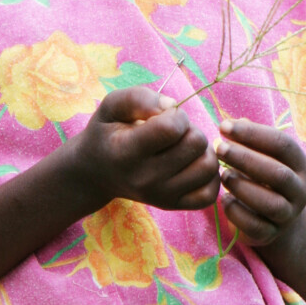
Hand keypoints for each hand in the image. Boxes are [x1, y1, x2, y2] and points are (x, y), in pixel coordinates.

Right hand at [69, 86, 220, 213]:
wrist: (96, 174)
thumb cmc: (108, 133)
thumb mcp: (112, 106)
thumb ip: (139, 98)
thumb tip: (172, 106)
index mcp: (126, 153)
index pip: (171, 128)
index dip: (175, 114)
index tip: (163, 117)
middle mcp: (145, 180)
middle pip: (196, 144)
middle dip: (189, 129)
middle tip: (172, 133)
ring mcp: (161, 197)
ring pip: (208, 167)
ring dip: (202, 150)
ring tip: (182, 147)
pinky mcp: (173, 206)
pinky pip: (209, 193)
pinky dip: (208, 176)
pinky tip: (191, 164)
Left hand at [213, 118, 305, 246]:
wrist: (275, 218)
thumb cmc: (263, 177)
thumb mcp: (262, 156)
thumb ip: (249, 140)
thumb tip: (230, 125)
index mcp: (299, 165)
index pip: (283, 144)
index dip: (253, 133)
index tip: (224, 126)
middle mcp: (299, 190)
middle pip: (279, 174)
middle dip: (246, 159)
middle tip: (219, 148)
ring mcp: (287, 215)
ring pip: (271, 203)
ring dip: (243, 187)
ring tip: (223, 176)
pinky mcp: (271, 234)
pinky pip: (255, 226)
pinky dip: (236, 212)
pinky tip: (224, 200)